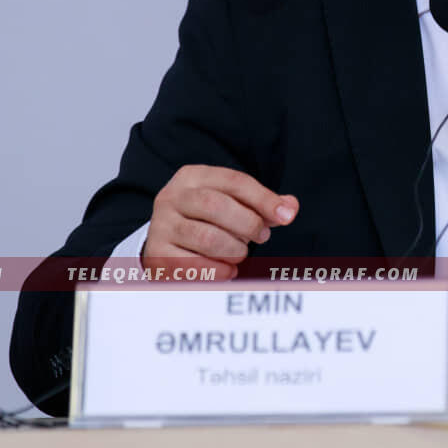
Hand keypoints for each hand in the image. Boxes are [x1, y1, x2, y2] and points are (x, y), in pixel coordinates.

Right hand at [141, 165, 296, 280]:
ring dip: (235, 250)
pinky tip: (228, 268)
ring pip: (208, 238)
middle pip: (217, 206)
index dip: (264, 199)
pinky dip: (220, 270)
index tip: (286, 216)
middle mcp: (172, 197)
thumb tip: (289, 208)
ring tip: (240, 253)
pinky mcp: (158, 254)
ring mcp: (161, 225)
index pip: (234, 182)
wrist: (166, 240)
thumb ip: (263, 205)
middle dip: (249, 225)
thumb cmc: (207, 218)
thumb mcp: (232, 202)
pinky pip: (196, 266)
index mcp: (193, 177)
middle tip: (261, 237)